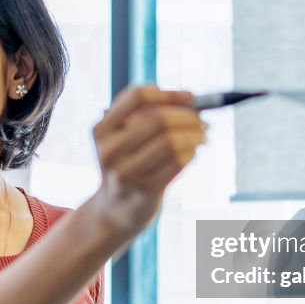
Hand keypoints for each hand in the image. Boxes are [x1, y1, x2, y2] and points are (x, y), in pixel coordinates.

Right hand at [90, 85, 207, 234]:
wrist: (115, 209)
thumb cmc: (128, 162)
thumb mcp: (124, 137)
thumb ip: (148, 114)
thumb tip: (190, 100)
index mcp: (101, 130)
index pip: (137, 97)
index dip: (168, 94)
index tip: (190, 96)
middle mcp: (109, 151)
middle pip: (157, 119)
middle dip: (187, 116)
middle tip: (203, 119)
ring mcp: (126, 172)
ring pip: (170, 142)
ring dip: (194, 135)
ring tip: (203, 135)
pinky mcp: (145, 190)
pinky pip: (177, 163)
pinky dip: (191, 153)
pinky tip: (193, 152)